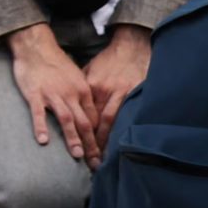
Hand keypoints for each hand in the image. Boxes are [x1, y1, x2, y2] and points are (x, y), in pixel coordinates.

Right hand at [7, 23, 102, 165]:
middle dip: (91, 145)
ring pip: (66, 120)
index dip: (98, 137)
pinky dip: (41, 127)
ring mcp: (52, 94)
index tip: (100, 152)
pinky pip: (39, 113)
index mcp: (83, 90)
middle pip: (84, 123)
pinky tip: (43, 141)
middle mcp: (70, 93)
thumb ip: (82, 95)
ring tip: (77, 156)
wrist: (36, 46)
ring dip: (72, 139)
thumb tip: (89, 115)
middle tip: (95, 163)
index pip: (94, 118)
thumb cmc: (55, 62)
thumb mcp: (75, 77)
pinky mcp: (35, 93)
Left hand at [81, 24, 152, 148]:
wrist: (131, 46)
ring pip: (110, 121)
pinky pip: (128, 115)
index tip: (76, 147)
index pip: (83, 113)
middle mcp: (105, 91)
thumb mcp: (90, 71)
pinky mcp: (135, 93)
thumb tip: (71, 104)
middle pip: (95, 121)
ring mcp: (121, 93)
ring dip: (107, 141)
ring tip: (103, 158)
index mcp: (92, 86)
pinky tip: (123, 144)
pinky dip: (124, 129)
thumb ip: (83, 88)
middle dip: (92, 142)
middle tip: (90, 162)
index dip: (79, 132)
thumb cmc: (109, 60)